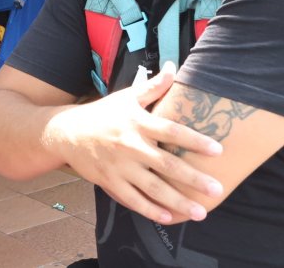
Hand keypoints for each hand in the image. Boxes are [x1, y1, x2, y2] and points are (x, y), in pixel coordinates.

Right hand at [46, 62, 223, 224]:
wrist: (66, 132)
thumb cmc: (103, 114)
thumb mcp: (126, 97)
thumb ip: (153, 87)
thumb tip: (172, 66)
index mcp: (138, 123)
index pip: (171, 131)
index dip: (194, 140)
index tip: (218, 150)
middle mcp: (130, 146)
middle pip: (166, 164)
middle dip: (193, 179)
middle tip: (217, 190)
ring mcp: (119, 166)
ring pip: (152, 187)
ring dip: (177, 201)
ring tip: (200, 213)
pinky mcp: (109, 181)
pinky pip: (132, 199)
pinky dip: (150, 209)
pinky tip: (168, 217)